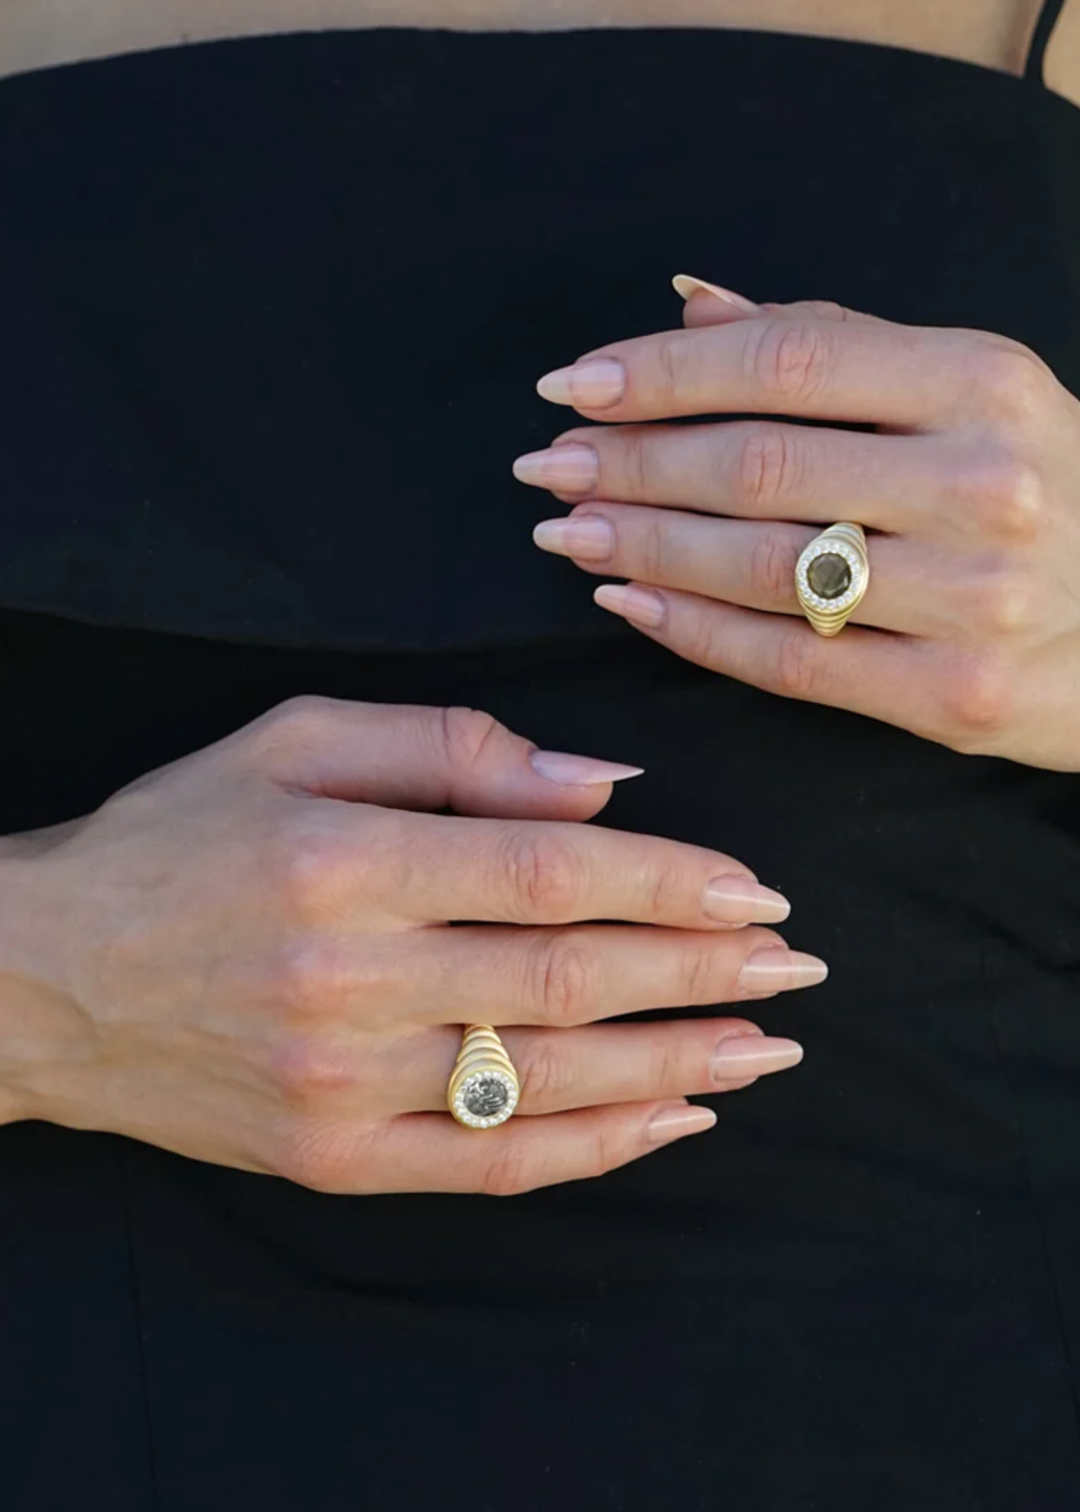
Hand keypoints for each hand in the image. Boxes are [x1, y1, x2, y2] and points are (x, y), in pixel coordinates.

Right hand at [0, 697, 824, 1194]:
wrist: (50, 978)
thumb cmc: (179, 840)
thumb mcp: (293, 742)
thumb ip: (452, 748)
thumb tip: (599, 784)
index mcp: (344, 859)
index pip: (549, 874)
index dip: (668, 884)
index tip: (755, 889)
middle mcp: (346, 980)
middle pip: (567, 981)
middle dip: (702, 974)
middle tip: (797, 967)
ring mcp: (338, 1086)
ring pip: (544, 1081)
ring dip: (675, 1064)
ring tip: (766, 1047)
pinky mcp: (331, 1159)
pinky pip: (488, 1167)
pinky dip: (592, 1148)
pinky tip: (671, 1121)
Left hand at [515, 276, 1079, 770]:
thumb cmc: (1038, 490)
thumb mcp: (967, 394)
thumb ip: (834, 346)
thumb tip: (694, 305)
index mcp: (983, 381)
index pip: (788, 360)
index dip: (664, 373)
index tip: (576, 385)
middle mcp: (985, 483)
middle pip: (760, 465)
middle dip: (631, 463)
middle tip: (548, 465)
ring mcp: (975, 598)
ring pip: (763, 568)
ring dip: (643, 546)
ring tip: (569, 531)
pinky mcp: (951, 695)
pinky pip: (789, 662)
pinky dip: (693, 630)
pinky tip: (628, 600)